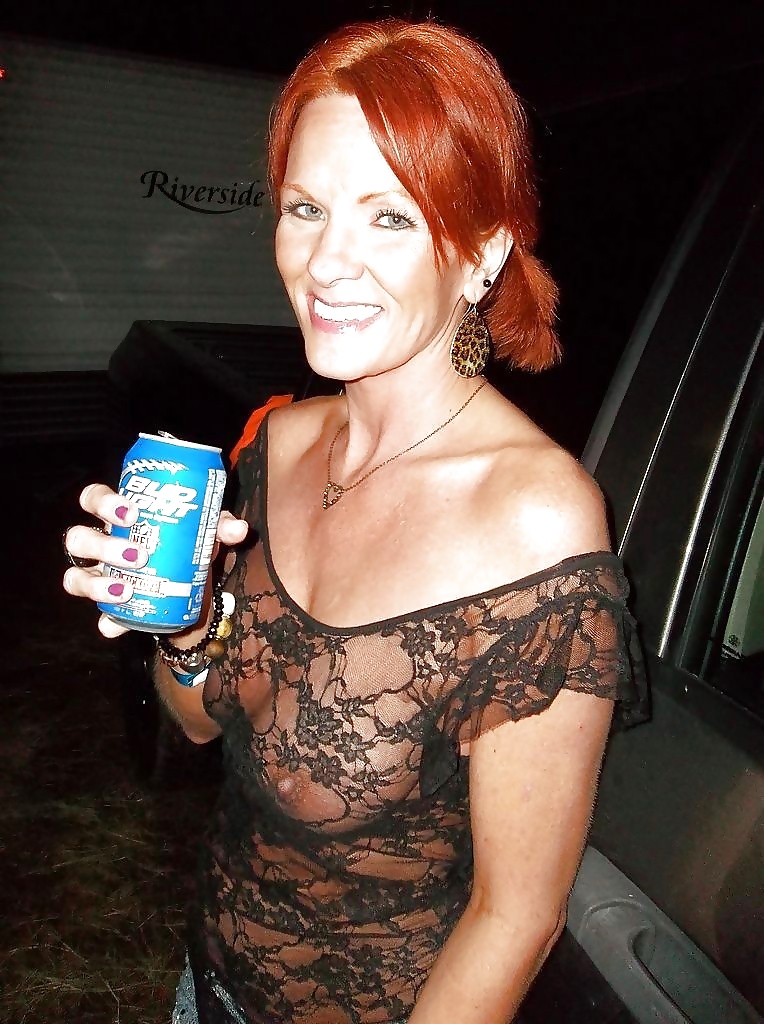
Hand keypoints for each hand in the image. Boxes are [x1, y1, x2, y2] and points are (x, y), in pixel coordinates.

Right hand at [63, 483, 247, 637]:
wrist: (192, 585)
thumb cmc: (190, 544)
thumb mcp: (206, 532)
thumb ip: (220, 526)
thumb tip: (238, 529)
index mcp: (118, 516)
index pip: (93, 498)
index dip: (103, 502)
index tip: (131, 512)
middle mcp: (100, 544)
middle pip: (78, 537)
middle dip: (102, 546)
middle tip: (138, 555)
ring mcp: (98, 575)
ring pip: (75, 576)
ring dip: (96, 583)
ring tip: (127, 589)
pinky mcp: (109, 606)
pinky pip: (97, 615)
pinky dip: (107, 621)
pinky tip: (115, 625)